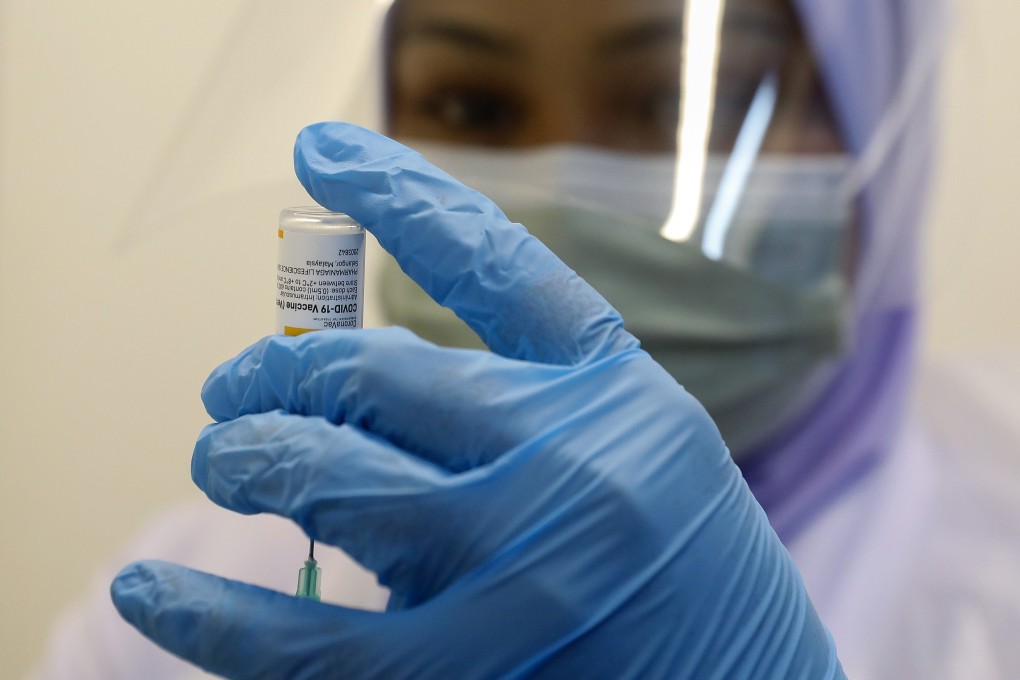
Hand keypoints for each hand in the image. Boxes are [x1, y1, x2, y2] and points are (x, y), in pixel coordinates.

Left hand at [111, 122, 842, 678]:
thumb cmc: (694, 580)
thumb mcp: (639, 457)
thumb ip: (525, 410)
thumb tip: (356, 393)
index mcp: (618, 391)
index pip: (494, 264)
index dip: (402, 196)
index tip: (322, 153)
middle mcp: (571, 455)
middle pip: (378, 370)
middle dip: (281, 373)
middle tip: (231, 390)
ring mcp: (518, 561)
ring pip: (332, 478)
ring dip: (250, 458)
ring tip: (220, 459)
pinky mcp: (473, 666)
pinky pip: (312, 641)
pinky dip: (218, 616)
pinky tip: (155, 591)